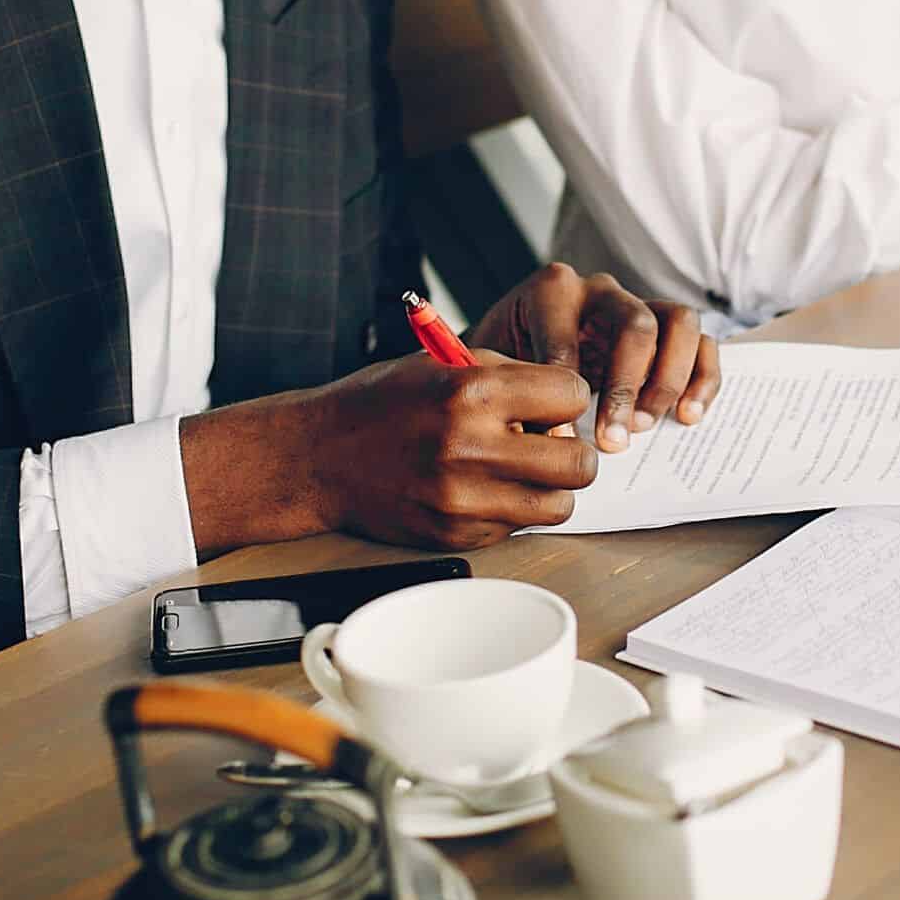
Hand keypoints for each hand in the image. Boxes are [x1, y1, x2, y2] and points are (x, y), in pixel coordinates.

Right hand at [294, 352, 598, 550]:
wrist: (319, 456)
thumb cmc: (383, 403)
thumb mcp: (446, 364)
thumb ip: (513, 378)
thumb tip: (570, 404)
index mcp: (473, 392)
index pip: (574, 397)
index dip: (568, 397)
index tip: (553, 401)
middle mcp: (471, 448)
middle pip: (579, 463)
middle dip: (572, 450)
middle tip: (550, 442)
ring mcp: (464, 500)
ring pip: (558, 506)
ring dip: (548, 487)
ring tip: (520, 469)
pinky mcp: (456, 536)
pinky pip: (516, 528)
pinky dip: (511, 509)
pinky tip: (481, 487)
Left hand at [468, 262, 721, 453]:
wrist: (521, 343)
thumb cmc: (508, 359)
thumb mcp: (498, 369)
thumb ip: (515, 393)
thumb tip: (544, 440)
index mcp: (551, 290)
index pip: (567, 339)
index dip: (566, 394)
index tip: (561, 440)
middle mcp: (601, 289)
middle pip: (635, 325)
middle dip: (626, 388)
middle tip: (614, 441)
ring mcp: (640, 302)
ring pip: (680, 322)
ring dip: (668, 380)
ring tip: (646, 425)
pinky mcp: (668, 326)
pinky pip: (702, 342)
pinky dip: (703, 379)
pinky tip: (687, 417)